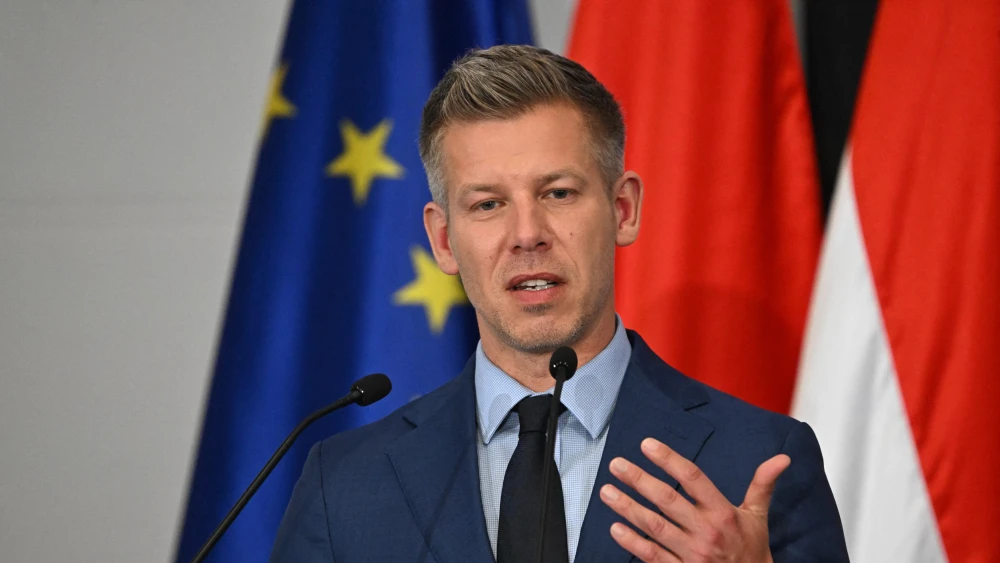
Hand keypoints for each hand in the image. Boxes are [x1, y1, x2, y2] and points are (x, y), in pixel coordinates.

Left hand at [599, 438, 789, 561]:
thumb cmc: (751, 550)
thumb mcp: (758, 516)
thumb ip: (763, 485)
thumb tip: (782, 459)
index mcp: (723, 513)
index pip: (693, 478)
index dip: (669, 460)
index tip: (647, 445)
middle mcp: (706, 532)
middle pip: (667, 500)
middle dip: (639, 480)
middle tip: (616, 465)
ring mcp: (691, 554)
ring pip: (654, 526)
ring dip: (628, 508)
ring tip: (607, 491)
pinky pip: (652, 555)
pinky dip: (633, 542)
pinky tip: (616, 528)